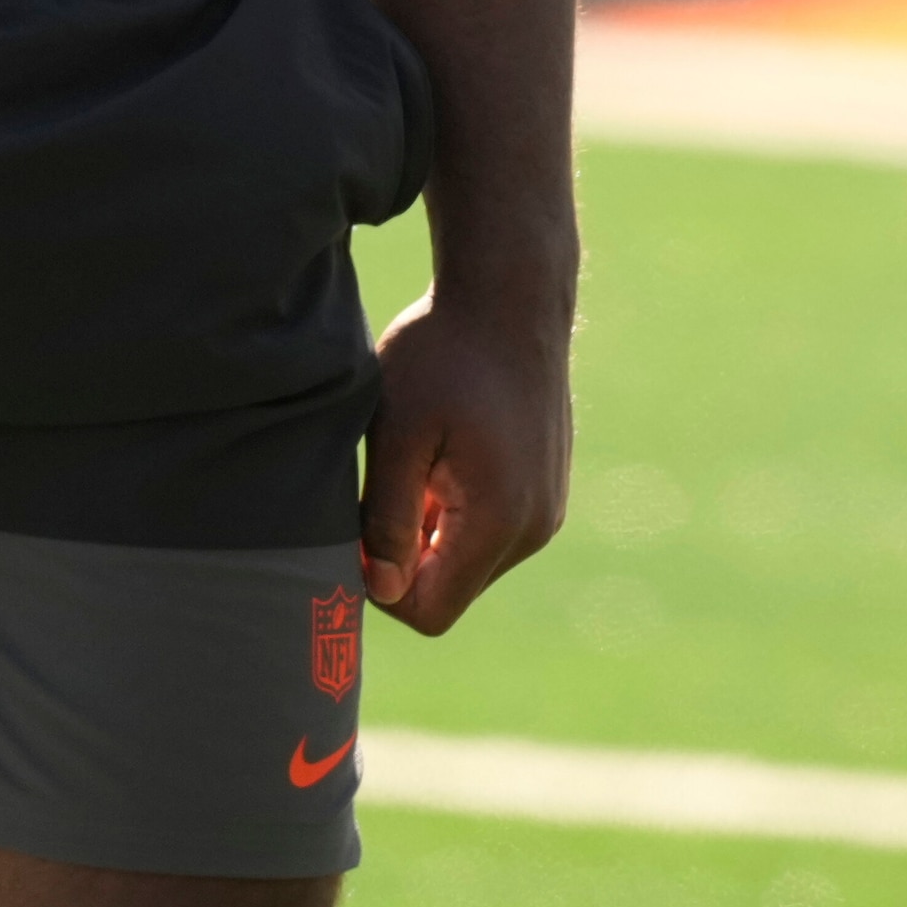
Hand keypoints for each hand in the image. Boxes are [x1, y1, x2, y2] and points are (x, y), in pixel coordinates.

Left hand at [361, 283, 567, 633]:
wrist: (511, 294)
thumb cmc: (444, 354)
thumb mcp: (397, 432)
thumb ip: (389, 519)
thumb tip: (384, 590)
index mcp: (498, 520)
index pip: (429, 612)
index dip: (380, 586)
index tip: (359, 527)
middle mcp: (534, 527)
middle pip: (449, 592)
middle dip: (405, 559)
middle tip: (383, 485)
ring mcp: (547, 508)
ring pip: (468, 563)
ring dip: (430, 533)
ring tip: (418, 461)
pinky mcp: (547, 489)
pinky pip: (491, 533)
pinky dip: (456, 512)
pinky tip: (444, 453)